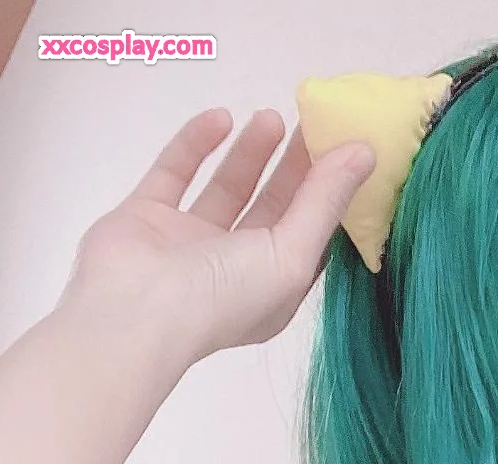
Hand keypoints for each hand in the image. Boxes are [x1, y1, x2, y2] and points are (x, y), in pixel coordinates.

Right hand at [59, 107, 375, 362]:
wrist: (133, 312)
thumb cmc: (222, 297)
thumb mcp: (291, 254)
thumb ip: (325, 202)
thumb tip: (364, 152)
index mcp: (274, 290)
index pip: (310, 237)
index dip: (328, 196)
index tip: (344, 152)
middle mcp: (235, 269)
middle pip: (272, 208)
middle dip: (293, 167)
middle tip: (311, 122)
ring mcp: (189, 243)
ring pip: (227, 189)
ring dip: (250, 153)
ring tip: (271, 116)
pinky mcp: (148, 217)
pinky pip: (176, 173)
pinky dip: (196, 145)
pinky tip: (219, 117)